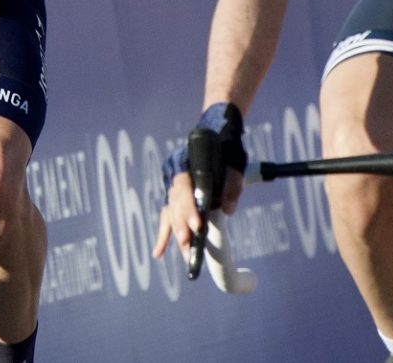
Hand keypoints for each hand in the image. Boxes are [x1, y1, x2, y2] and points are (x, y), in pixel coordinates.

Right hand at [152, 103, 246, 262]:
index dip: (189, 208)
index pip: (184, 188)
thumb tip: (229, 210)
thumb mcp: (235, 165)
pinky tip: (157, 253)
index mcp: (186, 163)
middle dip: (182, 227)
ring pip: (171, 213)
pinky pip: (166, 217)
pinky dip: (163, 235)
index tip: (198, 225)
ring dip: (177, 235)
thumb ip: (232, 186)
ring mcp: (173, 187)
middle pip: (176, 204)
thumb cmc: (227, 151)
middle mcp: (175, 176)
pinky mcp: (175, 198)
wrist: (218, 137)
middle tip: (190, 246)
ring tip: (186, 255)